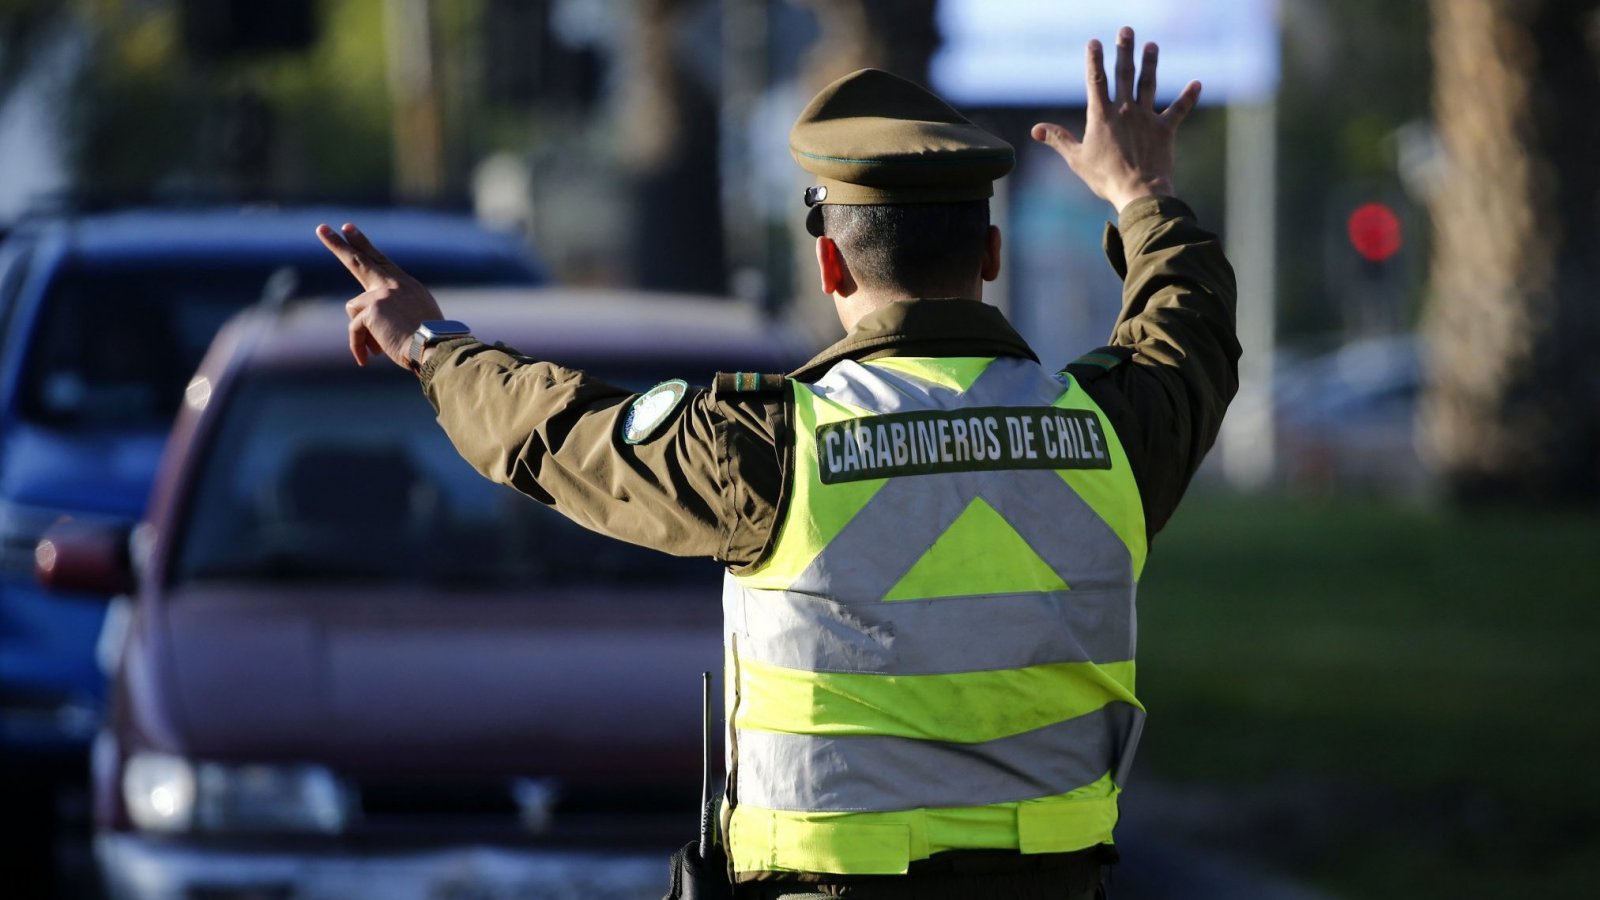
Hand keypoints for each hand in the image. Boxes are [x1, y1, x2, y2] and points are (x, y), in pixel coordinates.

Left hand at [316, 222, 443, 368]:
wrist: (436, 348)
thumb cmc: (430, 344)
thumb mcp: (417, 320)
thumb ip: (393, 311)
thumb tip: (367, 319)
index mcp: (408, 285)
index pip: (380, 260)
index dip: (363, 245)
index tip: (348, 230)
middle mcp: (394, 284)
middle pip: (359, 260)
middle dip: (338, 245)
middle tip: (321, 228)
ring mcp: (382, 294)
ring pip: (355, 310)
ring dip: (362, 332)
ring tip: (379, 350)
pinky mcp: (372, 309)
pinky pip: (355, 329)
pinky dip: (358, 346)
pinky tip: (367, 359)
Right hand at [1031, 26, 1201, 212]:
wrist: (1138, 190)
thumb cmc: (1105, 177)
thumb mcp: (1077, 159)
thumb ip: (1058, 139)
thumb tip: (1036, 129)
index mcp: (1101, 115)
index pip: (1096, 80)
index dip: (1094, 59)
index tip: (1094, 42)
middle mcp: (1124, 110)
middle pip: (1124, 74)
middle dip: (1124, 50)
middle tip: (1126, 30)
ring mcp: (1146, 118)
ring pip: (1148, 84)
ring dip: (1150, 63)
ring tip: (1151, 46)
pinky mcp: (1164, 129)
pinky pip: (1179, 109)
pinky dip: (1188, 96)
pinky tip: (1197, 83)